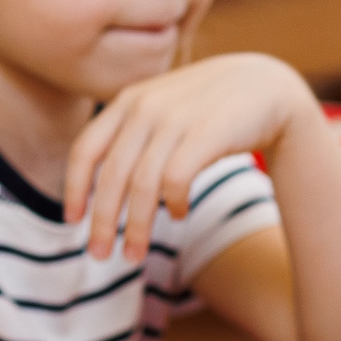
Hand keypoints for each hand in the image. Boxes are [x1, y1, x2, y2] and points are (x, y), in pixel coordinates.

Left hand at [64, 54, 319, 261]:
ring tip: (133, 253)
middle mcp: (145, 108)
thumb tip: (102, 181)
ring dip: (136, 226)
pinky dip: (173, 204)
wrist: (267, 86)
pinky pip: (176, 181)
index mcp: (128, 101)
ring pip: (142, 186)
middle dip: (102, 221)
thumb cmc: (211, 107)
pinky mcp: (205, 135)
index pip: (86, 150)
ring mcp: (175, 120)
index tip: (72, 221)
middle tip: (100, 254)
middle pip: (111, 175)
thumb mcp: (164, 107)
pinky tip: (180, 214)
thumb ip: (133, 131)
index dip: (74, 188)